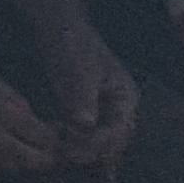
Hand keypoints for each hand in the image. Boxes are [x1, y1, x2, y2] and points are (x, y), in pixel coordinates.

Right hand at [0, 54, 58, 176]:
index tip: (54, 139)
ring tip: (14, 146)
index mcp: (3, 111)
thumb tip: (37, 122)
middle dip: (44, 159)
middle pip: (32, 160)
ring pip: (11, 166)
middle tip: (45, 154)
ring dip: (18, 159)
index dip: (53, 140)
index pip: (42, 136)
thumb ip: (18, 101)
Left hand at [36, 19, 137, 165]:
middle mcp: (120, 110)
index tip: (74, 146)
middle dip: (90, 151)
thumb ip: (82, 97)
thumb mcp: (77, 69)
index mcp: (126, 97)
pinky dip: (76, 144)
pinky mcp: (89, 116)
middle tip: (64, 151)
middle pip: (113, 143)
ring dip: (83, 151)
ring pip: (100, 145)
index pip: (119, 131)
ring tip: (59, 149)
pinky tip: (58, 144)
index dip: (97, 143)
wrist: (57, 31)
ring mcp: (106, 114)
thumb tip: (85, 124)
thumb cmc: (70, 45)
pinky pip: (88, 139)